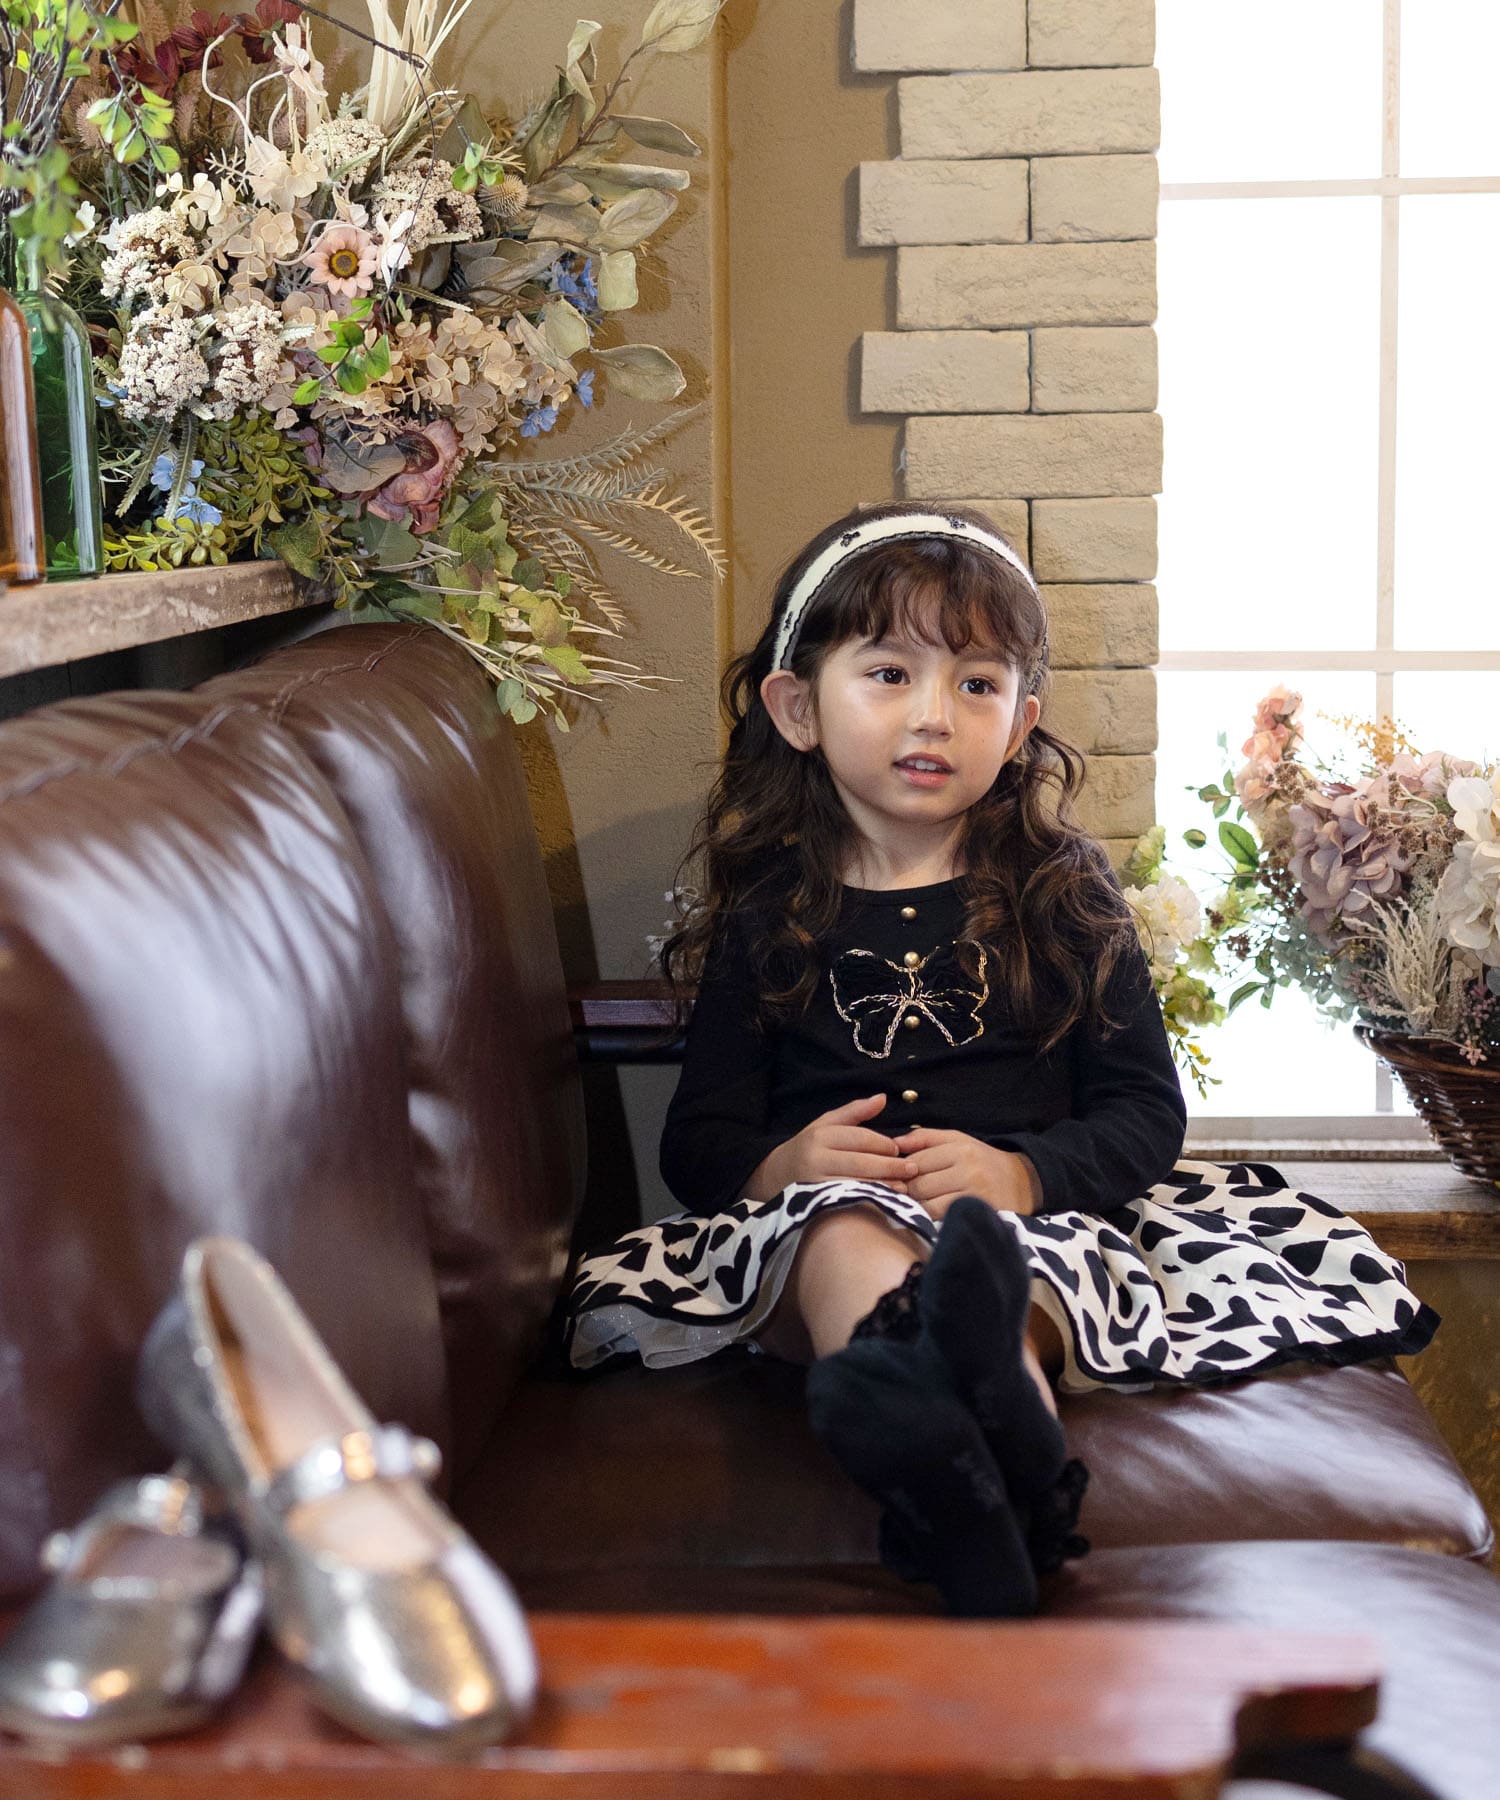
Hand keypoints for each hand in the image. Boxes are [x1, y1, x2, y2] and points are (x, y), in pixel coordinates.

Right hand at [748, 1093, 908, 1199]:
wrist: (775, 1176)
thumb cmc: (808, 1147)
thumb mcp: (826, 1124)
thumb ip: (855, 1112)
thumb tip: (883, 1098)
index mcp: (821, 1135)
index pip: (860, 1139)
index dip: (883, 1144)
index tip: (899, 1149)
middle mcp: (815, 1158)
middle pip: (861, 1163)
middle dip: (890, 1166)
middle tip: (912, 1169)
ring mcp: (814, 1184)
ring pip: (856, 1184)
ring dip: (883, 1186)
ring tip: (903, 1187)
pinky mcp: (816, 1204)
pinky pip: (847, 1202)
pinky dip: (868, 1200)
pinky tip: (884, 1201)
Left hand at [890, 1128, 1040, 1219]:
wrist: (1022, 1183)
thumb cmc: (982, 1161)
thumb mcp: (958, 1140)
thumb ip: (925, 1138)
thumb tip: (893, 1144)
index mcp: (961, 1149)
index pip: (915, 1163)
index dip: (903, 1173)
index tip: (901, 1178)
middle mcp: (969, 1171)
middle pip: (919, 1186)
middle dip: (910, 1192)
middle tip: (911, 1194)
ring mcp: (976, 1196)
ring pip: (928, 1206)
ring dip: (921, 1208)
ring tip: (924, 1205)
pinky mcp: (979, 1217)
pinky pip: (943, 1221)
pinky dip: (934, 1220)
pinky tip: (936, 1216)